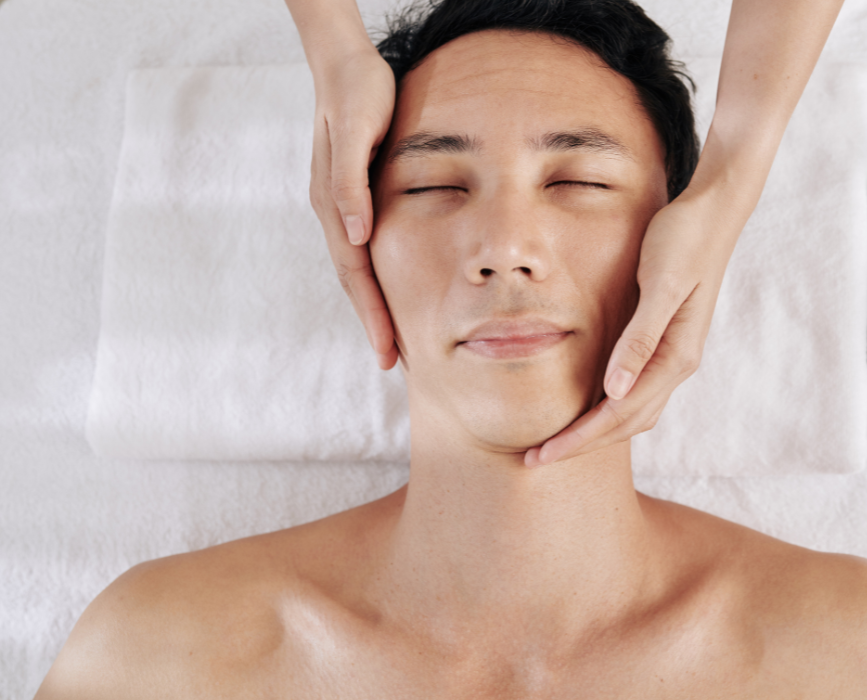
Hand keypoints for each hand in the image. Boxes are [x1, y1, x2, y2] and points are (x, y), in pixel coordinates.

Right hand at [308, 48, 398, 369]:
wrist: (345, 63)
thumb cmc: (357, 93)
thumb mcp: (355, 131)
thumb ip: (350, 183)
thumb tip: (356, 235)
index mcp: (334, 205)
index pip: (356, 275)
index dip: (372, 315)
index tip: (387, 353)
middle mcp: (334, 212)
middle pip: (354, 282)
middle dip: (372, 324)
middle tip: (392, 364)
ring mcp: (342, 207)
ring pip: (358, 270)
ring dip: (373, 306)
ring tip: (392, 340)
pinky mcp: (355, 197)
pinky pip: (365, 250)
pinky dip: (376, 278)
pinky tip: (391, 291)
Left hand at [524, 194, 739, 466]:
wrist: (714, 211)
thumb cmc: (684, 239)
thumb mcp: (660, 284)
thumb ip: (640, 339)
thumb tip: (615, 392)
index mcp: (676, 356)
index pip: (619, 414)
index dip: (579, 439)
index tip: (541, 456)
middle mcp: (677, 364)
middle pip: (625, 423)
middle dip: (580, 445)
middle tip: (534, 460)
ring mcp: (673, 355)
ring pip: (632, 413)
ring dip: (594, 432)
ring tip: (554, 444)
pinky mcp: (665, 342)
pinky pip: (635, 391)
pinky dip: (607, 409)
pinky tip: (584, 409)